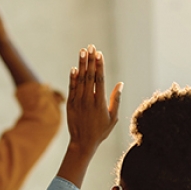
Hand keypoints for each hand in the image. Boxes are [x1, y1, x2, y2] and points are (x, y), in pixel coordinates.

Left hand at [57, 45, 121, 187]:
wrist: (82, 143)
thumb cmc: (100, 131)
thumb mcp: (112, 118)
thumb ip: (115, 100)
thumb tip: (120, 84)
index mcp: (100, 103)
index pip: (99, 79)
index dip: (99, 65)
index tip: (99, 54)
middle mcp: (88, 100)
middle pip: (89, 76)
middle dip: (90, 60)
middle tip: (91, 47)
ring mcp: (78, 102)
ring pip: (80, 80)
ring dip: (81, 65)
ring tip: (82, 52)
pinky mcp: (70, 105)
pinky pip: (71, 88)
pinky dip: (72, 78)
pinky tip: (74, 68)